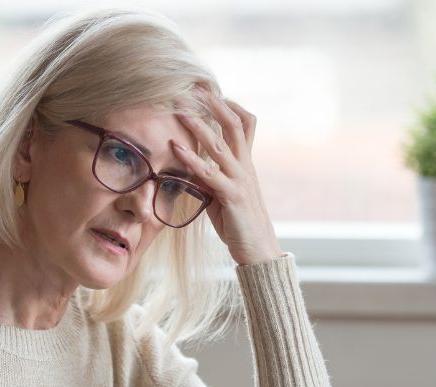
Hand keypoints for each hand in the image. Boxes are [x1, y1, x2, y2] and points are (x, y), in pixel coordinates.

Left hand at [173, 92, 283, 265]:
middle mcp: (246, 167)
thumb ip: (210, 177)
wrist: (258, 250)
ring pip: (220, 145)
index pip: (245, 125)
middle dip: (214, 105)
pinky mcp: (233, 196)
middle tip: (196, 87)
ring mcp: (241, 180)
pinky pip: (210, 173)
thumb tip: (190, 166)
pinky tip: (176, 148)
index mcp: (246, 164)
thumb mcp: (222, 195)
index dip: (231, 106)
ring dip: (199, 126)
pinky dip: (192, 158)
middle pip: (234, 126)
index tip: (213, 92)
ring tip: (181, 110)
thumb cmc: (239, 223)